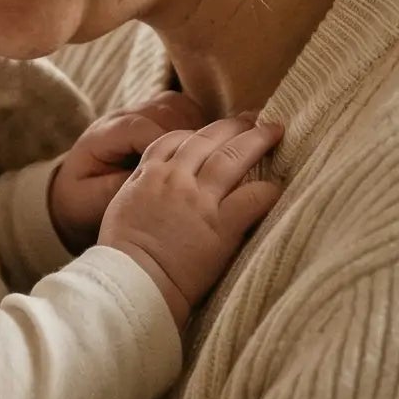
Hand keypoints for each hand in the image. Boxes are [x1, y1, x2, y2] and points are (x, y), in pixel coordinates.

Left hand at [49, 90, 208, 251]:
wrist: (73, 191)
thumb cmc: (84, 200)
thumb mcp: (92, 202)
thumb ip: (119, 189)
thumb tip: (152, 182)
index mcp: (103, 136)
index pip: (140, 129)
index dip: (168, 144)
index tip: (189, 168)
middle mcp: (120, 116)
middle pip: (163, 110)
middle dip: (189, 134)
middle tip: (209, 162)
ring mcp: (137, 111)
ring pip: (176, 104)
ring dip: (197, 125)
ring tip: (212, 153)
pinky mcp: (153, 114)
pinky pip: (182, 107)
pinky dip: (199, 122)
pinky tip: (208, 147)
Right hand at [96, 114, 285, 327]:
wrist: (132, 281)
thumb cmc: (121, 253)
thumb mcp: (122, 206)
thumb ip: (141, 186)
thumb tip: (152, 178)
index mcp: (150, 174)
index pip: (177, 139)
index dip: (199, 131)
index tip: (215, 129)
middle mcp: (176, 179)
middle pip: (209, 139)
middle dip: (233, 125)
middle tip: (253, 117)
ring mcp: (200, 200)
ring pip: (233, 157)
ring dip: (256, 139)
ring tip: (274, 130)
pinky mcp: (222, 225)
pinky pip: (253, 197)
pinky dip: (268, 190)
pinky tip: (277, 186)